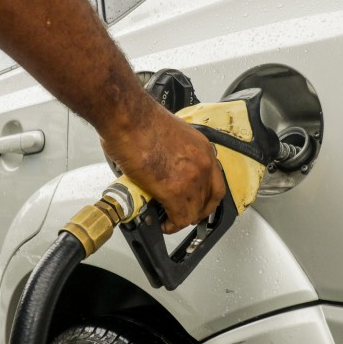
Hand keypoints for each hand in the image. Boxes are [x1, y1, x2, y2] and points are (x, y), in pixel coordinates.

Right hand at [101, 107, 225, 233]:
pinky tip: (164, 225)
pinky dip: (172, 226)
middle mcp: (203, 163)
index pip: (214, 180)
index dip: (205, 196)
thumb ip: (170, 154)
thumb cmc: (137, 119)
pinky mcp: (175, 191)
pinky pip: (180, 218)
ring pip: (195, 211)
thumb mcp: (167, 135)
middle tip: (184, 215)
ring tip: (170, 222)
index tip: (195, 201)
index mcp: (201, 147)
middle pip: (210, 199)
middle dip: (196, 211)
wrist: (127, 117)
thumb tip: (158, 166)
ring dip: (182, 220)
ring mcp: (192, 178)